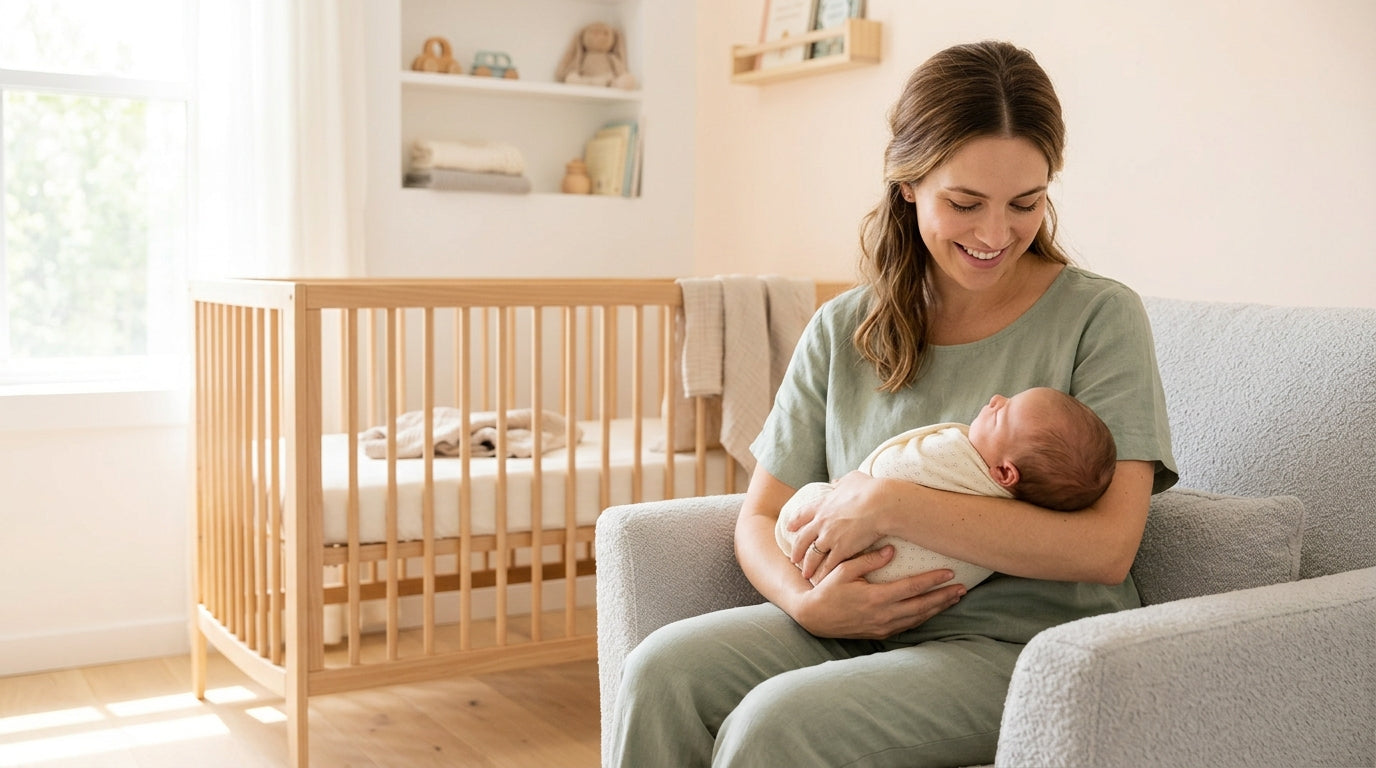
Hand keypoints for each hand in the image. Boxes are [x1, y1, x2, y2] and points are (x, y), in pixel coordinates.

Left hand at [788, 470, 888, 581]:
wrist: (880, 504)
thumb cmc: (869, 489)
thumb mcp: (852, 479)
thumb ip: (841, 482)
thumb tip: (835, 482)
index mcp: (823, 504)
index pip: (803, 514)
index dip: (796, 521)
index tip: (790, 528)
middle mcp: (822, 522)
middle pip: (803, 539)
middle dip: (797, 550)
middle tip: (794, 558)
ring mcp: (830, 537)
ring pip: (813, 555)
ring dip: (808, 566)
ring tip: (806, 574)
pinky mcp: (841, 550)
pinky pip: (829, 565)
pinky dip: (824, 574)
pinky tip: (822, 580)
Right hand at [789, 547, 965, 638]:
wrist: (814, 617)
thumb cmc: (827, 590)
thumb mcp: (844, 570)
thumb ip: (868, 560)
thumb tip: (892, 551)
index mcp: (876, 598)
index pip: (912, 587)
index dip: (933, 580)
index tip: (950, 573)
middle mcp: (883, 615)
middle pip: (922, 605)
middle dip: (944, 596)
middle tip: (963, 588)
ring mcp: (883, 627)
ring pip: (918, 618)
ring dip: (938, 608)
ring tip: (954, 598)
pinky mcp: (881, 634)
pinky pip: (908, 625)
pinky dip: (924, 617)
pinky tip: (933, 610)